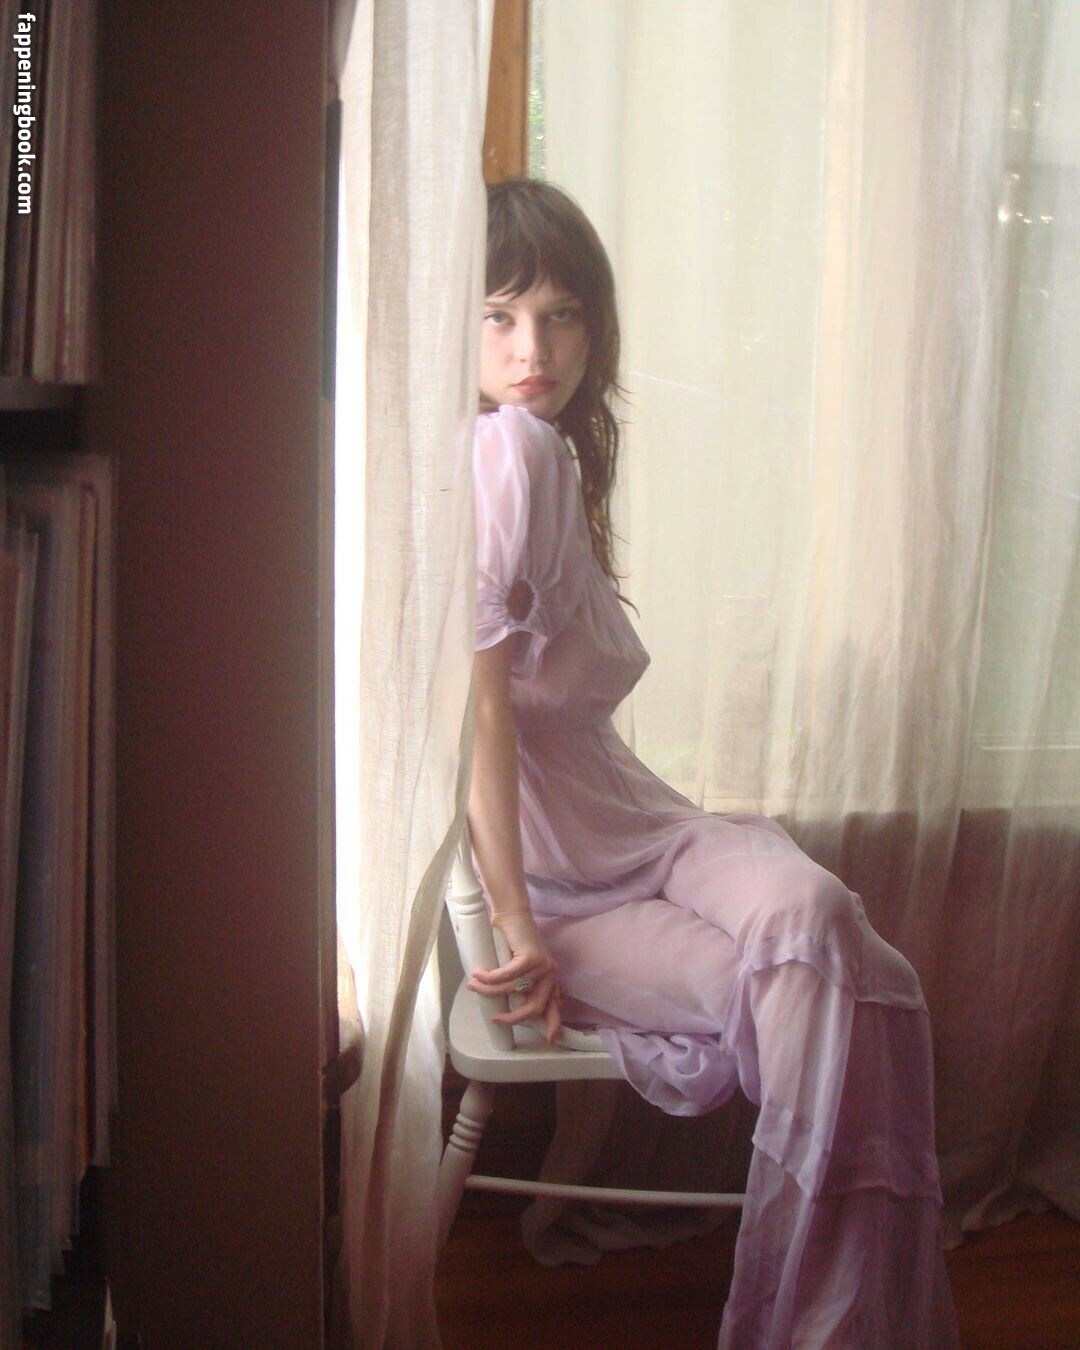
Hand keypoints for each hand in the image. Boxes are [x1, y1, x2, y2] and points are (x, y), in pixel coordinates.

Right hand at [466, 909, 562, 1043]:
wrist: (512, 914)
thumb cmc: (511, 939)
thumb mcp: (518, 967)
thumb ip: (518, 984)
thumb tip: (505, 1005)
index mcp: (548, 978)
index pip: (554, 1006)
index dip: (553, 1024)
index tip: (549, 1039)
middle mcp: (549, 973)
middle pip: (534, 1006)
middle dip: (514, 1017)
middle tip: (496, 1018)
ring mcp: (541, 965)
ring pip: (513, 989)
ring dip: (489, 990)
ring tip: (474, 985)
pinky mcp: (530, 957)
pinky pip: (506, 976)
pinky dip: (489, 978)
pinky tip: (478, 974)